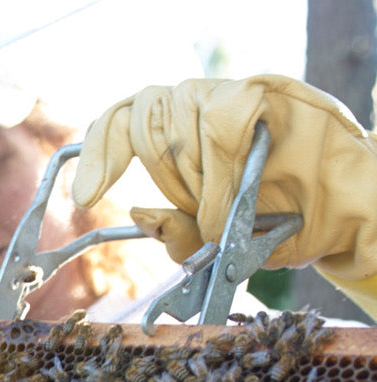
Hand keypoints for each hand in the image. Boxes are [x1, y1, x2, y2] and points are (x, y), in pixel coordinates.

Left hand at [71, 75, 376, 292]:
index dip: (99, 151)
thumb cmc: (278, 225)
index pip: (122, 118)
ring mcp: (233, 91)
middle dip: (167, 177)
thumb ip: (178, 234)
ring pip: (182, 114)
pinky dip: (221, 162)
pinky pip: (225, 113)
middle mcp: (199, 103)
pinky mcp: (269, 89)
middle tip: (202, 213)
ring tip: (228, 208)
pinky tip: (234, 191)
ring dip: (199, 176)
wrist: (345, 217)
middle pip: (146, 117)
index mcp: (178, 133)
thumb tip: (139, 215)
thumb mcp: (217, 243)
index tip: (86, 195)